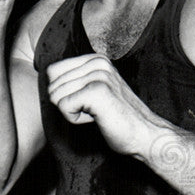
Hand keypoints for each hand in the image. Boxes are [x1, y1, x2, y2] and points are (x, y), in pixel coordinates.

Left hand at [46, 54, 162, 155]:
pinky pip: (63, 107)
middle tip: (96, 111)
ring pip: (56, 97)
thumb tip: (48, 79)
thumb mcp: (98, 90)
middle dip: (69, 104)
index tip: (91, 102)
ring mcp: (98, 75)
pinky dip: (76, 120)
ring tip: (98, 114)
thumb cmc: (120, 119)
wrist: (146, 135)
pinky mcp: (96, 91)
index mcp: (97, 59)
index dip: (65, 94)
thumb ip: (77, 80)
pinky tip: (97, 119)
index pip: (53, 72)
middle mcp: (98, 62)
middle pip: (53, 85)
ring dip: (73, 112)